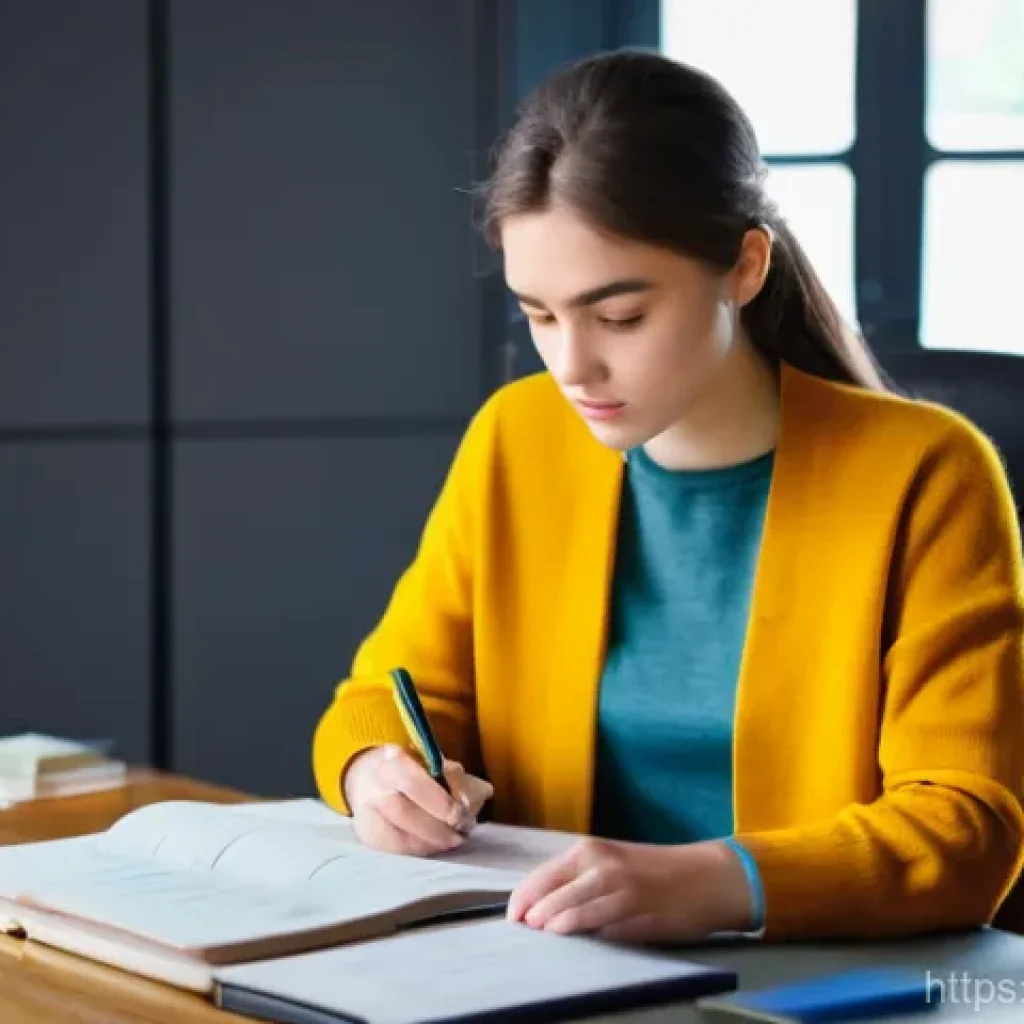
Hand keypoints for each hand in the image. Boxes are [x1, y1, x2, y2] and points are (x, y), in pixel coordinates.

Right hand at [344, 744, 474, 856]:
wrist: (367, 776)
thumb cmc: (409, 767)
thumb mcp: (429, 760)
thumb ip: (449, 776)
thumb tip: (473, 798)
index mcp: (392, 762)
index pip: (414, 783)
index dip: (440, 802)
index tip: (461, 814)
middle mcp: (374, 788)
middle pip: (404, 814)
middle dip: (438, 829)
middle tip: (461, 834)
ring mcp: (366, 814)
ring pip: (398, 838)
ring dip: (431, 844)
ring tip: (452, 841)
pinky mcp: (366, 835)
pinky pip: (395, 850)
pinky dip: (419, 850)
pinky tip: (433, 845)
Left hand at [506, 837, 752, 942]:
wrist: (705, 876)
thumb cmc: (653, 869)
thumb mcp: (610, 861)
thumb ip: (577, 877)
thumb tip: (538, 904)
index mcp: (589, 851)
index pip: (540, 878)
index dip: (521, 902)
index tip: (512, 919)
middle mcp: (601, 868)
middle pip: (551, 900)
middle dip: (534, 921)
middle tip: (525, 934)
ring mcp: (620, 893)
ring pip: (573, 918)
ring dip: (555, 931)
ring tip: (545, 941)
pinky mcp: (639, 918)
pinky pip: (603, 933)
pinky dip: (588, 940)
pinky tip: (580, 945)